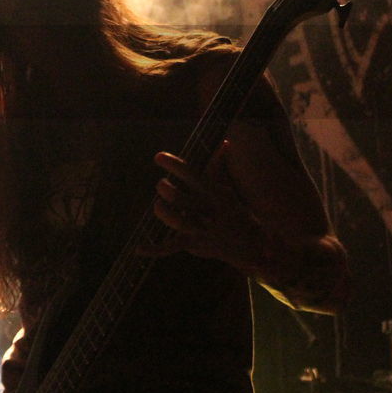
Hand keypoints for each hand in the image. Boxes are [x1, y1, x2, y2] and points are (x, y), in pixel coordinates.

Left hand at [150, 142, 263, 271]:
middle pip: (180, 198)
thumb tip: (225, 143)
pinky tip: (138, 249)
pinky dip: (154, 249)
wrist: (253, 244)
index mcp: (213, 192)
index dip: (174, 165)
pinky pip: (171, 247)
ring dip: (163, 212)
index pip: (191, 175)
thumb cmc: (234, 210)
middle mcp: (207, 210)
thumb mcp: (228, 188)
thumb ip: (220, 166)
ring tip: (158, 205)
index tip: (158, 157)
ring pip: (177, 221)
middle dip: (166, 190)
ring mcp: (201, 229)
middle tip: (161, 185)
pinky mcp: (194, 245)